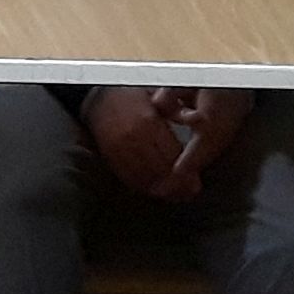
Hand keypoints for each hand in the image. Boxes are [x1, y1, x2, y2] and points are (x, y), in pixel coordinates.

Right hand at [85, 84, 237, 203]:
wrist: (97, 98)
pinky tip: (155, 190)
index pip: (172, 155)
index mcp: (148, 122)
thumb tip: (193, 136)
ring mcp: (120, 150)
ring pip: (145, 178)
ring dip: (162, 190)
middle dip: (176, 185)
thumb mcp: (156, 99)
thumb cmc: (132, 97)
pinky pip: (129, 177)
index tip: (195, 182)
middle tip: (189, 193)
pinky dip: (143, 187)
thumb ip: (173, 116)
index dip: (185, 171)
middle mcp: (133, 139)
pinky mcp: (110, 157)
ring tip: (175, 196)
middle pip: (160, 170)